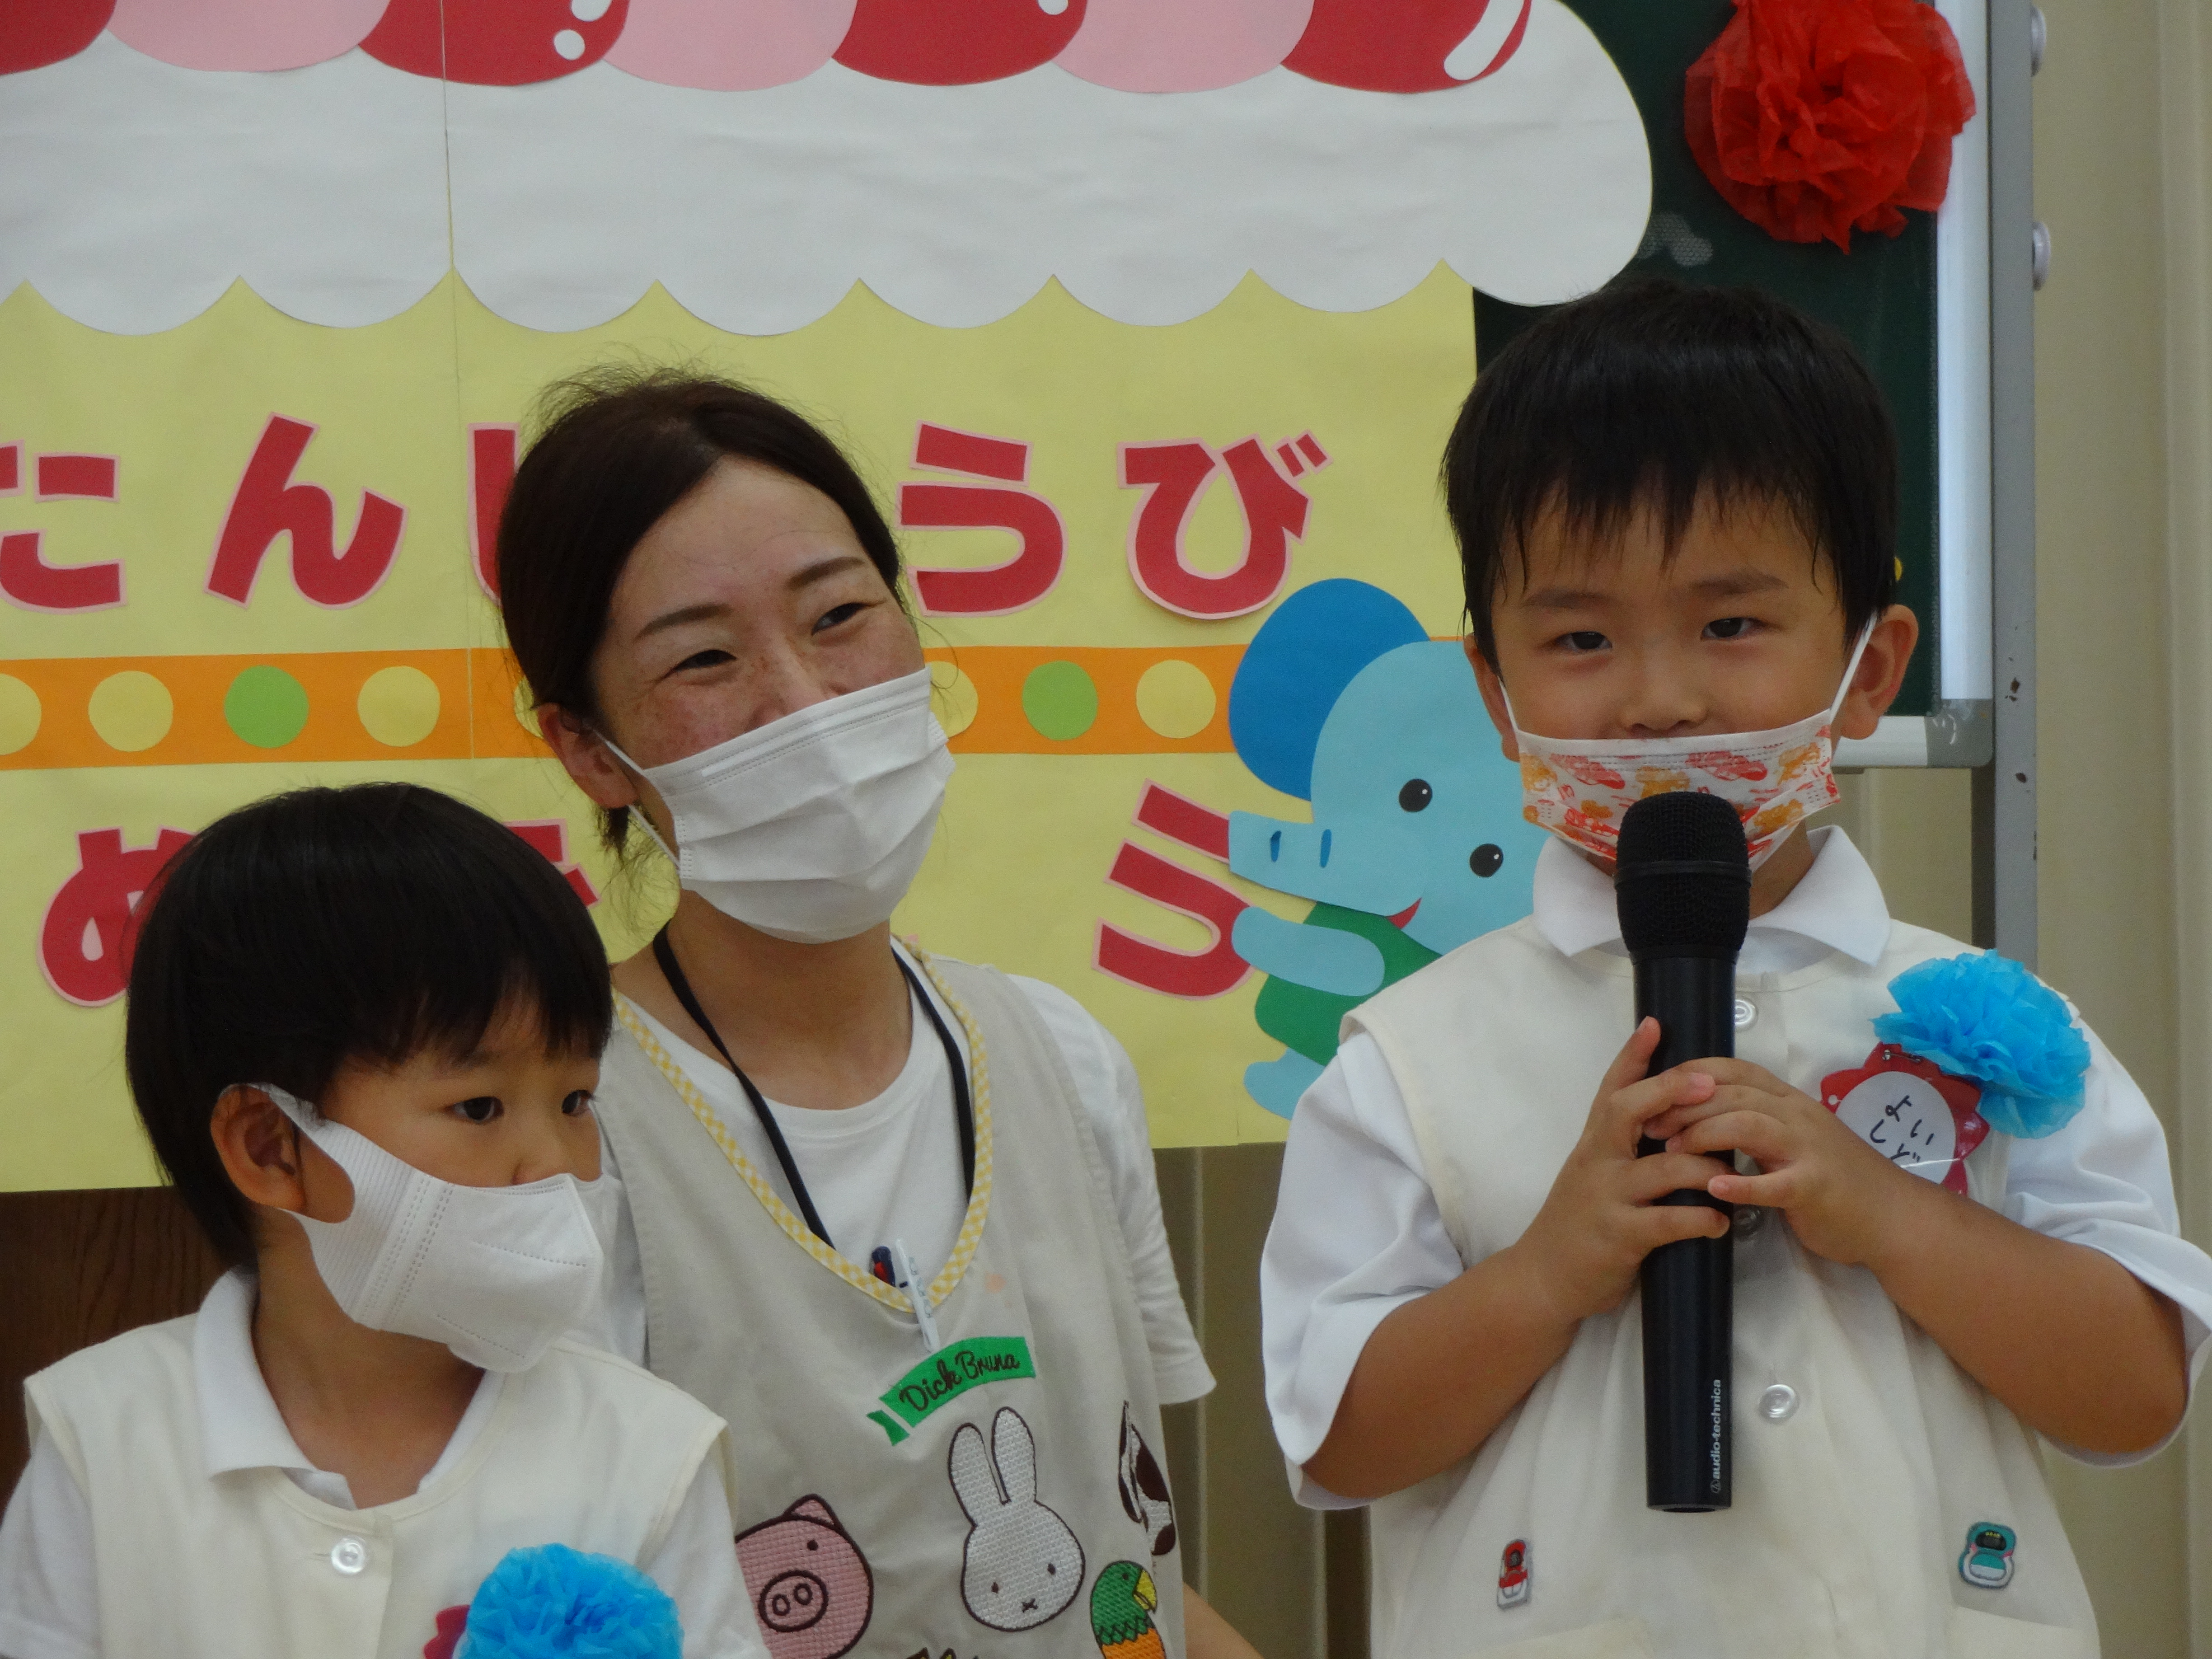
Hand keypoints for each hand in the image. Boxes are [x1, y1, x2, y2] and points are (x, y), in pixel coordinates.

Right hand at [1512, 1018, 1735, 1325]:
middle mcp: (1596, 1162)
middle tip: (1709, 1082)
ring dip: (1708, 1168)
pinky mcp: (1619, 1236)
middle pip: (1628, 1110)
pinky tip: (1719, 1223)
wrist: (1545, 1277)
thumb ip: (1620, 1147)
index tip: (1654, 1024)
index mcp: (1593, 1144)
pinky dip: (1702, 1219)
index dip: (1632, 1056)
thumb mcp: (1591, 1173)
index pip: (1611, 1089)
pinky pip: (1670, 1220)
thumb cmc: (1578, 1222)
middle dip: (1670, 1091)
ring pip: (1665, 1167)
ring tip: (1733, 1174)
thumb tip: (1664, 1119)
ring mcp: (1606, 1197)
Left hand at [1645, 1058, 1921, 1267]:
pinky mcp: (1815, 1188)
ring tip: (1671, 1150)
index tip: (1654, 1088)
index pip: (1735, 1069)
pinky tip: (1715, 1189)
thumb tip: (1699, 1111)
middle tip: (1649, 1125)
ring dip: (1703, 1135)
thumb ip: (1755, 1120)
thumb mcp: (1792, 1137)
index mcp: (1788, 1101)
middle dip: (1684, 1105)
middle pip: (1732, 1094)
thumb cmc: (1833, 1178)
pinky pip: (1775, 1183)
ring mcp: (1808, 1150)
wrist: (1891, 1216)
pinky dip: (1743, 1185)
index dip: (1691, 1073)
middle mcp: (1797, 1116)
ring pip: (1748, 1126)